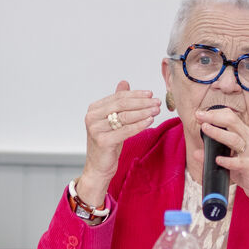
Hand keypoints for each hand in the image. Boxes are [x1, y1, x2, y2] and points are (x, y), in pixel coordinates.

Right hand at [78, 81, 159, 206]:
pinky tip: (150, 121)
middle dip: (142, 102)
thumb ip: (117, 102)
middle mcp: (92, 117)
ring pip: (125, 117)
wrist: (99, 166)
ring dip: (143, 112)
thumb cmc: (108, 142)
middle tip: (157, 102)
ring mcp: (96, 129)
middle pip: (122, 105)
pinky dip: (139, 125)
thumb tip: (124, 82)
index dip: (136, 94)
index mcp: (94, 108)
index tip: (151, 94)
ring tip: (156, 110)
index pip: (119, 97)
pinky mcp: (103, 141)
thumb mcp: (112, 120)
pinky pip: (126, 130)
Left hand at [194, 106, 248, 228]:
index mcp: (245, 135)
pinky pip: (238, 162)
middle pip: (232, 122)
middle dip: (214, 118)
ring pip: (234, 139)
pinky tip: (217, 159)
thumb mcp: (232, 161)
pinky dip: (227, 161)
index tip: (200, 114)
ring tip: (205, 129)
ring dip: (218, 133)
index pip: (231, 117)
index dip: (215, 113)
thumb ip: (216, 154)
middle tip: (199, 116)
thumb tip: (196, 152)